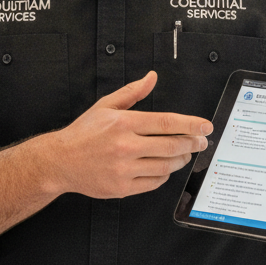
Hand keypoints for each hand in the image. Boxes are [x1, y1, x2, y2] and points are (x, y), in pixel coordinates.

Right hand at [44, 71, 212, 199]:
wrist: (60, 161)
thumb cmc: (83, 134)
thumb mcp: (105, 106)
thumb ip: (132, 92)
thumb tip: (152, 77)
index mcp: (123, 123)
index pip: (167, 123)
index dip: (191, 124)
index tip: (205, 127)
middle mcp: (125, 146)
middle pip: (171, 145)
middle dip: (192, 143)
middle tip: (200, 142)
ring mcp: (124, 169)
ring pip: (166, 166)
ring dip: (181, 160)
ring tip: (184, 154)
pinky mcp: (122, 187)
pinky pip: (154, 182)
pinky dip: (164, 175)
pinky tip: (165, 168)